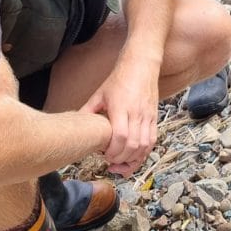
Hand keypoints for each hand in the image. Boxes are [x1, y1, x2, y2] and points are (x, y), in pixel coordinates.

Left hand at [81, 60, 160, 175]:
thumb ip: (88, 111)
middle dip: (121, 159)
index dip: (113, 151)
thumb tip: (76, 126)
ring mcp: (147, 116)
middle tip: (111, 162)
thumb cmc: (119, 79)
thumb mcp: (99, 94)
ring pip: (144, 145)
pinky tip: (134, 156)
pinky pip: (152, 140)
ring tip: (122, 163)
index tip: (105, 155)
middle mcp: (136, 113)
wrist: (141, 66)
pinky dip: (144, 152)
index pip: (120, 136)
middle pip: (132, 144)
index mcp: (120, 107)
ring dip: (133, 159)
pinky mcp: (155, 118)